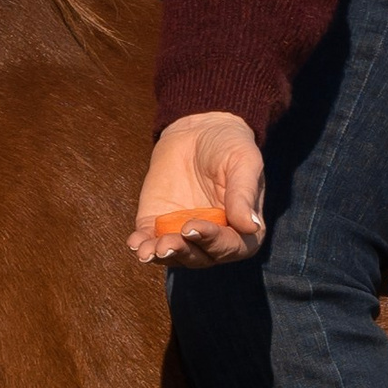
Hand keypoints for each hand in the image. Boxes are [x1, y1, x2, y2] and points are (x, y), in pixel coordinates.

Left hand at [129, 112, 264, 266]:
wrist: (199, 130)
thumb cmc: (229, 146)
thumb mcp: (243, 164)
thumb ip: (244, 195)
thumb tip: (251, 226)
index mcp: (241, 229)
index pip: (231, 247)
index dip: (213, 242)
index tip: (194, 227)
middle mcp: (214, 238)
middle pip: (200, 258)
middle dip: (183, 253)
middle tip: (167, 243)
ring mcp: (184, 233)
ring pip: (174, 255)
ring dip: (161, 256)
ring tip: (148, 250)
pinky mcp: (158, 224)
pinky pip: (150, 241)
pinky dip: (142, 245)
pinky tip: (135, 243)